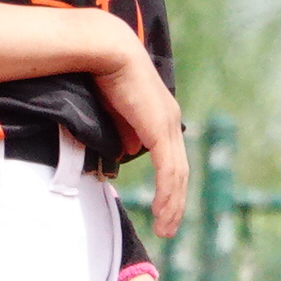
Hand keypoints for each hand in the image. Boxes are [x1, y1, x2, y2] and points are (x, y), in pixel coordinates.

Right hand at [98, 36, 190, 238]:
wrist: (104, 51)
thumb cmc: (101, 74)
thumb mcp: (113, 111)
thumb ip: (123, 131)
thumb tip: (128, 150)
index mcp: (161, 116)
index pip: (171, 158)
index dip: (169, 185)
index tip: (163, 208)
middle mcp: (170, 121)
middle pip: (179, 171)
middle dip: (175, 203)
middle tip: (168, 228)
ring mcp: (168, 125)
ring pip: (177, 175)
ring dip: (172, 205)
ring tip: (165, 229)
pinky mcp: (160, 130)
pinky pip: (168, 170)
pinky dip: (167, 194)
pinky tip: (163, 212)